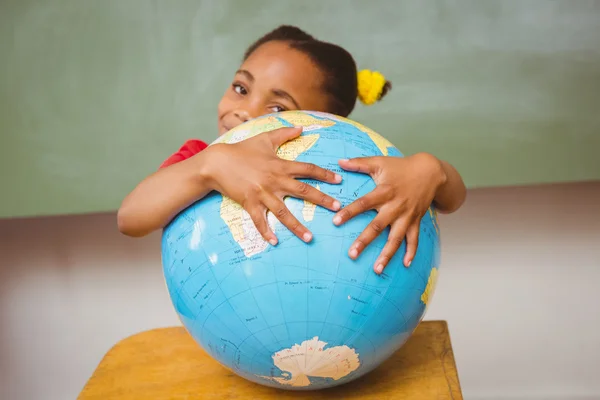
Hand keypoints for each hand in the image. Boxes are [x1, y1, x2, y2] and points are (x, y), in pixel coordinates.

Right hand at [204, 127, 341, 244]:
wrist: (217, 162)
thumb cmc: (242, 150)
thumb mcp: (264, 138)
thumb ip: (284, 134)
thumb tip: (302, 127)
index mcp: (281, 165)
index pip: (308, 169)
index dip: (325, 174)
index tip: (339, 180)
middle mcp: (275, 180)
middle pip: (303, 191)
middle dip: (322, 200)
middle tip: (338, 209)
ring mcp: (262, 194)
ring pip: (283, 212)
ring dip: (297, 226)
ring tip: (310, 238)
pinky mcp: (249, 203)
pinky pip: (259, 221)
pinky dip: (266, 232)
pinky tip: (274, 242)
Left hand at [332, 153, 445, 273]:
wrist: (431, 171)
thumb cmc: (401, 167)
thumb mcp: (380, 162)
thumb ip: (359, 163)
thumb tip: (339, 161)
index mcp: (384, 192)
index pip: (364, 203)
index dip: (350, 212)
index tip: (336, 221)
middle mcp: (395, 207)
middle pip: (378, 226)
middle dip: (365, 241)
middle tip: (352, 254)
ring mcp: (407, 216)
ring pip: (396, 239)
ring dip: (387, 255)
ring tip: (377, 269)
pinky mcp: (416, 221)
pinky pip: (414, 239)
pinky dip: (412, 252)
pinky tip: (406, 265)